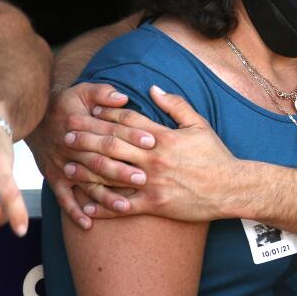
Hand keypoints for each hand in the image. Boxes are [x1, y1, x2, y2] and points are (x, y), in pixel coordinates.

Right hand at [25, 82, 139, 229]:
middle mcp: (71, 148)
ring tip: (124, 207)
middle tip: (144, 178)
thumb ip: (103, 93)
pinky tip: (89, 224)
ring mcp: (62, 165)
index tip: (152, 141)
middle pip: (99, 161)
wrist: (34, 119)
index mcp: (81, 124)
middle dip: (121, 171)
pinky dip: (74, 212)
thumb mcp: (83, 91)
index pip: (110, 131)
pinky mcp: (54, 178)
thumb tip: (123, 97)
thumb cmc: (66, 104)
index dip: (131, 136)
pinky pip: (63, 198)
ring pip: (85, 183)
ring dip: (104, 197)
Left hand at [63, 85, 242, 222]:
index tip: (87, 111)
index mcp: (163, 137)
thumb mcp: (199, 124)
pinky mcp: (154, 205)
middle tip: (66, 134)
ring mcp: (152, 183)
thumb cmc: (215, 156)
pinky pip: (123, 206)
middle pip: (113, 145)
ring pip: (112, 175)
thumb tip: (153, 88)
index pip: (128, 122)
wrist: (231, 188)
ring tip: (67, 167)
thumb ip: (175, 105)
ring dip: (87, 171)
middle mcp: (153, 159)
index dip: (104, 114)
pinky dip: (103, 206)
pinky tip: (86, 205)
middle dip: (87, 138)